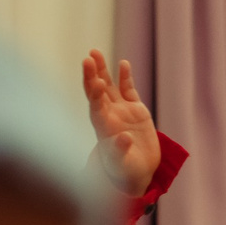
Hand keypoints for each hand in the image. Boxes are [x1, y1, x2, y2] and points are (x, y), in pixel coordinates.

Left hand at [81, 49, 159, 196]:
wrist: (137, 172)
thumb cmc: (125, 171)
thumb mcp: (122, 165)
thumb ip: (120, 151)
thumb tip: (124, 138)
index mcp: (103, 128)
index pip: (96, 106)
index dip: (95, 94)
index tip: (95, 82)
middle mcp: (109, 115)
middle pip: (97, 92)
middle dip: (92, 75)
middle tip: (88, 59)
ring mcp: (121, 111)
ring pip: (109, 86)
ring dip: (102, 70)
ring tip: (95, 52)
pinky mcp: (135, 110)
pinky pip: (129, 90)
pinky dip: (125, 78)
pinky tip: (123, 64)